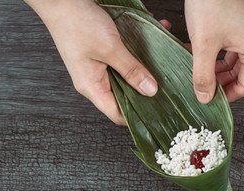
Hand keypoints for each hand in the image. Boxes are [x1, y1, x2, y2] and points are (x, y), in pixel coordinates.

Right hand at [26, 0, 160, 124]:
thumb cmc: (77, 22)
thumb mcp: (110, 48)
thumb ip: (131, 70)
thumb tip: (150, 90)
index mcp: (91, 86)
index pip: (116, 114)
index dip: (137, 116)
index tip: (158, 110)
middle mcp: (94, 80)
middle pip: (125, 95)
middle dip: (146, 89)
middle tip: (167, 85)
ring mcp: (97, 66)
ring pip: (126, 75)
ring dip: (144, 66)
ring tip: (163, 60)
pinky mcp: (101, 53)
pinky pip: (123, 59)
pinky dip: (138, 51)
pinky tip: (152, 40)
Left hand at [184, 0, 243, 103]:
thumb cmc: (211, 0)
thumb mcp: (203, 44)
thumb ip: (203, 74)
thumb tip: (204, 97)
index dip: (228, 96)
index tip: (211, 101)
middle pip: (241, 74)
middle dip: (220, 82)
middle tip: (201, 88)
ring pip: (234, 62)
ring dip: (215, 69)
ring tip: (197, 72)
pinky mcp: (242, 24)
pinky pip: (232, 48)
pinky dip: (216, 55)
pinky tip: (198, 55)